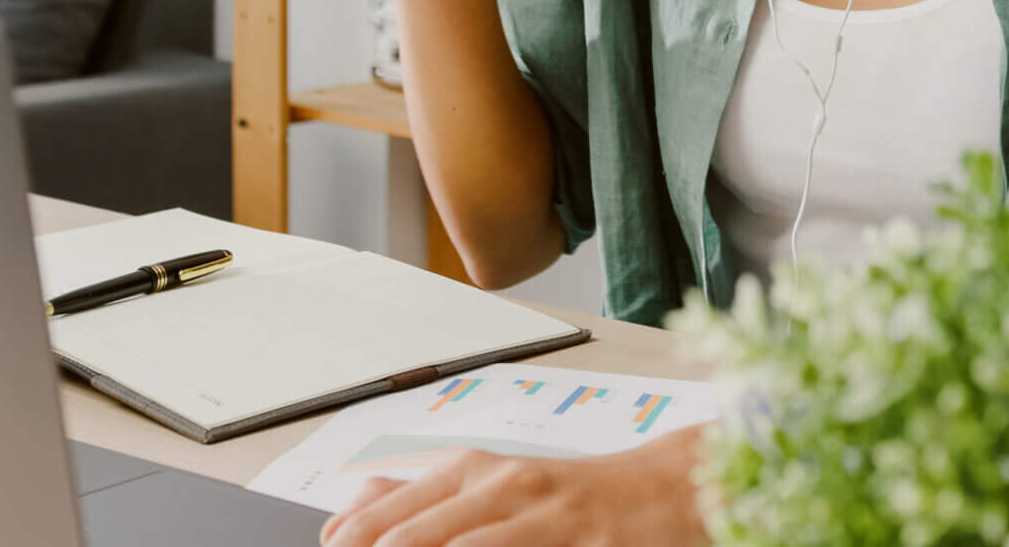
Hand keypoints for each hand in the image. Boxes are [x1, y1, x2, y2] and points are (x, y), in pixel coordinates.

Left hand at [318, 428, 707, 545]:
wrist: (662, 490)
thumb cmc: (568, 495)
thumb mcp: (491, 483)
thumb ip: (419, 496)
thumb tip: (347, 511)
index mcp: (470, 469)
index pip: (382, 516)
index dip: (347, 544)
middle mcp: (500, 486)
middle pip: (409, 537)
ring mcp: (541, 517)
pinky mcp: (581, 544)